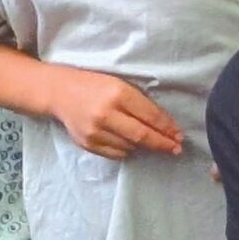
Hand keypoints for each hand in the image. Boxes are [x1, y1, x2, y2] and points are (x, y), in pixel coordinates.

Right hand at [47, 67, 182, 159]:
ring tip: (148, 142)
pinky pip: (115, 154)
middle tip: (176, 149)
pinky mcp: (87, 143)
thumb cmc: (94, 85)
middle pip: (142, 135)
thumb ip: (139, 104)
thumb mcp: (119, 85)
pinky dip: (126, 150)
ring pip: (130, 146)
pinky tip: (128, 143)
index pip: (150, 116)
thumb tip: (164, 128)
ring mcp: (94, 130)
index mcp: (118, 93)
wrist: (59, 92)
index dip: (167, 128)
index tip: (179, 136)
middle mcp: (106, 113)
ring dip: (143, 146)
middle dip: (162, 144)